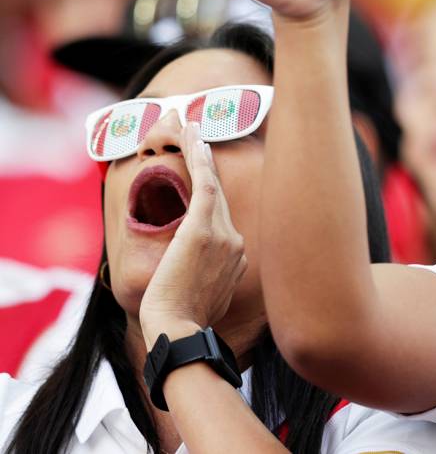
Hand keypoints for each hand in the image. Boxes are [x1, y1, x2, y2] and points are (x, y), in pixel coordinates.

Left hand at [139, 123, 246, 347]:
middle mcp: (237, 243)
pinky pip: (206, 184)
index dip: (211, 192)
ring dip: (200, 151)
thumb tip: (200, 274)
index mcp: (237, 259)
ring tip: (190, 124)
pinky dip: (200, 157)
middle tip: (196, 130)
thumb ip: (207, 278)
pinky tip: (194, 135)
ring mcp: (224, 235)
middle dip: (208, 163)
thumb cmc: (181, 321)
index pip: (224, 219)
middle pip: (221, 196)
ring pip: (212, 184)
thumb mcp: (202, 298)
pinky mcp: (204, 229)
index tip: (205, 172)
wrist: (179, 331)